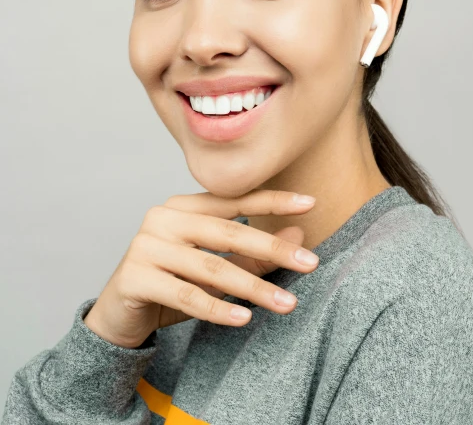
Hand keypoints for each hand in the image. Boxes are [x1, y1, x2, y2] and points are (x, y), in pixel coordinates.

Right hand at [83, 189, 318, 347]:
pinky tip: (243, 318)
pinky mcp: (134, 277)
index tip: (309, 202)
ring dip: (253, 288)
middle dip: (272, 248)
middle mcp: (163, 218)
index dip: (272, 201)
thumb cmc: (170, 287)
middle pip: (227, 232)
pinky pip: (185, 294)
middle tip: (310, 262)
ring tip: (286, 303)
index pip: (234, 199)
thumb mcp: (215, 272)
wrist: (116, 318)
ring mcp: (146, 246)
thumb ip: (253, 256)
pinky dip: (217, 308)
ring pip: (210, 267)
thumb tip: (299, 234)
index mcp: (182, 207)